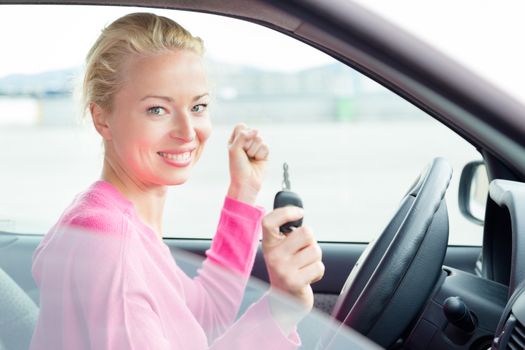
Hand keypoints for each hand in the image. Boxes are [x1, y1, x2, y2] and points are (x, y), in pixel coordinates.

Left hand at [227, 123, 268, 203]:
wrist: (246, 181)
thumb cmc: (237, 166)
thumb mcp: (234, 149)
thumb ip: (243, 135)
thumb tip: (256, 130)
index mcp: (236, 139)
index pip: (241, 126)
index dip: (241, 135)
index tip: (238, 147)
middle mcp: (246, 141)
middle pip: (252, 131)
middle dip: (247, 145)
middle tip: (244, 155)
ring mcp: (256, 146)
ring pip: (259, 139)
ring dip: (253, 151)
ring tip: (250, 158)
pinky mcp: (264, 152)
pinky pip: (265, 146)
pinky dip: (260, 155)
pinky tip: (257, 160)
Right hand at [262, 207, 324, 333]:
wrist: (284, 301)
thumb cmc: (288, 269)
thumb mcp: (281, 250)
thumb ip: (288, 233)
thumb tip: (299, 213)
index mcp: (268, 244)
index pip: (268, 221)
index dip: (286, 212)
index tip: (300, 212)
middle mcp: (272, 256)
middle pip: (306, 232)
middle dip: (311, 241)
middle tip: (303, 252)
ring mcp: (282, 269)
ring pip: (315, 250)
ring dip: (315, 258)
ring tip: (304, 266)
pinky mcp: (294, 282)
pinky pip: (319, 266)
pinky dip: (318, 272)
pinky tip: (307, 277)